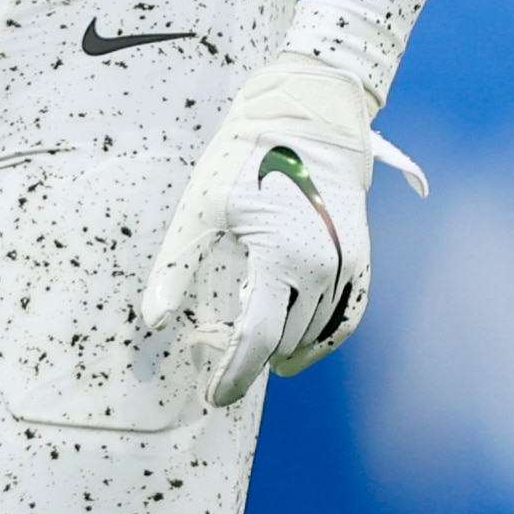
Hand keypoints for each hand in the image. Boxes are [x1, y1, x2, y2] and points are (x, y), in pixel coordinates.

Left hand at [138, 56, 427, 407]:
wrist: (308, 117)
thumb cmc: (246, 157)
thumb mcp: (200, 209)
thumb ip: (175, 269)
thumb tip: (153, 321)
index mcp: (282, 257)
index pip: (257, 338)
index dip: (235, 374)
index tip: (217, 396)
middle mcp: (323, 268)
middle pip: (286, 341)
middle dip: (253, 359)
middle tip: (222, 364)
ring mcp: (348, 265)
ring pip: (317, 335)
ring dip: (286, 350)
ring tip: (253, 349)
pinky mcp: (360, 257)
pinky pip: (347, 317)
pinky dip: (323, 339)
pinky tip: (297, 346)